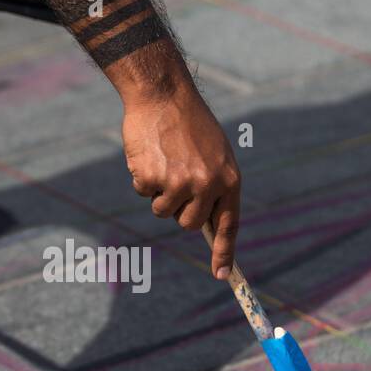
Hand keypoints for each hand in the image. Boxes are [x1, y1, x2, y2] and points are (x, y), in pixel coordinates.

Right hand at [121, 80, 240, 279]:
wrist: (162, 94)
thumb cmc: (189, 122)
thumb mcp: (215, 152)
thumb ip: (215, 185)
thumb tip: (206, 222)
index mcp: (229, 178)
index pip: (229, 224)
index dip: (224, 252)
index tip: (222, 276)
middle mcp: (207, 184)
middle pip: (188, 223)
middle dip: (178, 210)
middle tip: (174, 180)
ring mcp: (179, 183)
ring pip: (163, 211)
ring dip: (158, 192)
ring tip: (163, 160)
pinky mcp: (153, 178)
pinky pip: (144, 192)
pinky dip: (142, 176)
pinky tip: (149, 152)